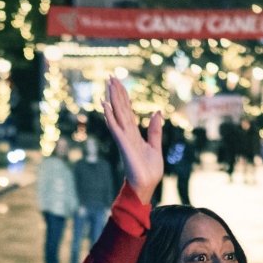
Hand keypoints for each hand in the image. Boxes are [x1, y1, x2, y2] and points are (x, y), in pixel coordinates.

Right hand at [102, 76, 162, 204]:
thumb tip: (158, 112)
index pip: (127, 111)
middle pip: (120, 108)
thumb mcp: (155, 147)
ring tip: (107, 84)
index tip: (119, 83)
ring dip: (111, 99)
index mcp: (134, 134)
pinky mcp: (123, 144)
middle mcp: (126, 134)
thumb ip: (155, 130)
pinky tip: (104, 105)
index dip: (124, 96)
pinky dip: (110, 116)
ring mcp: (123, 138)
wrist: (146, 186)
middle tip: (110, 76)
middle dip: (116, 92)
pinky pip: (115, 127)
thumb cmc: (149, 171)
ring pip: (117, 114)